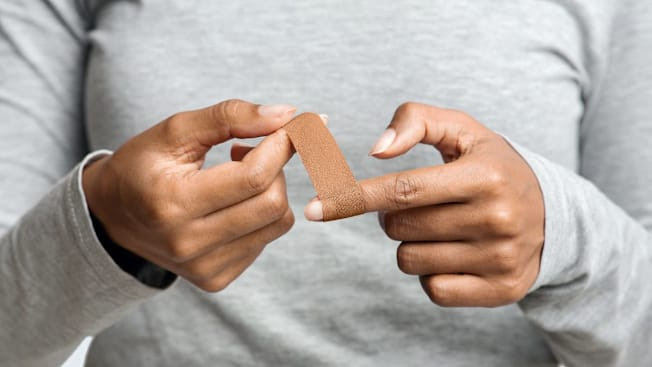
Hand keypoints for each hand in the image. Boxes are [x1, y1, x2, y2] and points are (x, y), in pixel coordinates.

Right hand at [83, 99, 297, 291]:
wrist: (112, 217)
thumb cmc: (143, 166)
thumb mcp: (175, 130)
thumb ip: (229, 116)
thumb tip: (287, 114)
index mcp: (172, 203)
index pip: (252, 177)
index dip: (280, 147)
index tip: (290, 127)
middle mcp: (187, 244)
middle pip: (272, 204)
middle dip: (277, 168)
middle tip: (254, 149)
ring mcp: (202, 268)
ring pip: (277, 224)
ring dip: (271, 191)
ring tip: (239, 175)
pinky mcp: (215, 279)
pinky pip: (265, 241)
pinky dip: (259, 216)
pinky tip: (231, 204)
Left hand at [305, 102, 544, 306]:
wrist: (554, 215)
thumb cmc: (492, 166)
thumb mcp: (463, 130)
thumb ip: (417, 121)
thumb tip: (375, 149)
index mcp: (485, 175)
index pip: (404, 189)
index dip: (353, 198)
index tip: (314, 209)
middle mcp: (497, 218)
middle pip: (399, 227)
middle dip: (391, 215)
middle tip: (421, 204)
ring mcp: (500, 258)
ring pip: (409, 260)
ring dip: (410, 243)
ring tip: (441, 227)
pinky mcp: (502, 290)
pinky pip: (432, 289)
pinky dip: (431, 272)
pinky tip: (455, 253)